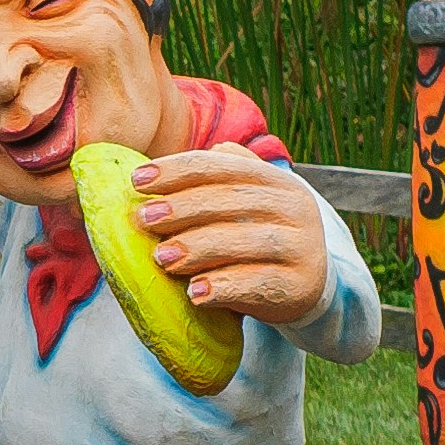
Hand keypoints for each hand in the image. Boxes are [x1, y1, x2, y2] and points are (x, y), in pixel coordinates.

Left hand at [121, 144, 329, 327]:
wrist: (308, 287)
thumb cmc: (260, 240)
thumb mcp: (248, 205)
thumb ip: (225, 177)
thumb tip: (198, 150)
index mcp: (277, 182)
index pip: (223, 167)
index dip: (178, 170)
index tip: (137, 180)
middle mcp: (295, 208)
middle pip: (232, 201)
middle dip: (183, 208)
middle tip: (145, 219)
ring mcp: (303, 247)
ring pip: (246, 241)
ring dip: (198, 248)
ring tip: (162, 257)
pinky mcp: (301, 286)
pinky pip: (258, 283)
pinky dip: (224, 287)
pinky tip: (195, 293)